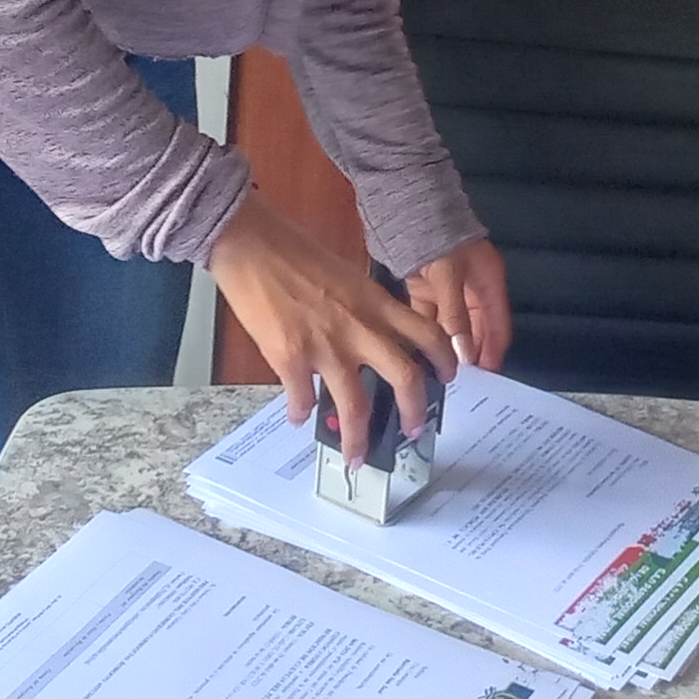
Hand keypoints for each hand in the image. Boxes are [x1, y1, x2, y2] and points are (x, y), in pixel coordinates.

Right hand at [210, 194, 454, 460]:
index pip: (427, 334)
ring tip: (355, 455)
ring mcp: (326, 346)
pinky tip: (297, 416)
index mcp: (375, 302)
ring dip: (357, 438)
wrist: (251, 244)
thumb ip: (362, 309)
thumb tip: (367, 339)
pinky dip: (299, 412)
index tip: (447, 379)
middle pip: (407, 377)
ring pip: (356, 405)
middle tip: (414, 429)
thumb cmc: (293, 251)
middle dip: (415, 412)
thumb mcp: (346, 277)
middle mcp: (359, 327)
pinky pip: (302, 399)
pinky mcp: (291, 358)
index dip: (444, 360)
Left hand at [404, 238, 511, 371]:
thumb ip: (456, 318)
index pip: (498, 327)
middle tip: (461, 384)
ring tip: (439, 374)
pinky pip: (428, 318)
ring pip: (450, 328)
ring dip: (446, 349)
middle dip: (470, 355)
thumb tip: (463, 355)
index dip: (494, 352)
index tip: (488, 380)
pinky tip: (419, 355)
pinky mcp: (425, 288)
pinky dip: (425, 335)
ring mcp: (448, 290)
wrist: (409, 207)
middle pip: (476, 331)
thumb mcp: (450, 278)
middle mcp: (472, 289)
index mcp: (489, 283)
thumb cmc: (439, 237)